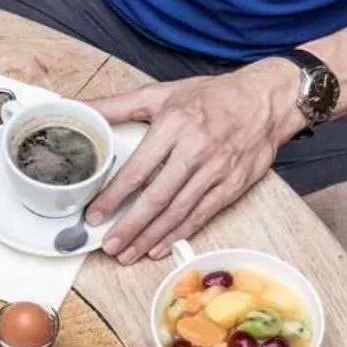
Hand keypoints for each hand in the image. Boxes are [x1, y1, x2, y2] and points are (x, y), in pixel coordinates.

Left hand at [85, 60, 302, 262]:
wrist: (267, 99)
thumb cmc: (211, 96)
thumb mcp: (162, 93)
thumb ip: (118, 106)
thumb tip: (79, 108)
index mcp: (175, 125)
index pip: (137, 169)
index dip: (114, 197)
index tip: (95, 215)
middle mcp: (196, 149)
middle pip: (156, 197)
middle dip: (130, 226)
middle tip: (109, 245)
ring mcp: (217, 169)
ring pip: (178, 212)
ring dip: (150, 237)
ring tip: (128, 253)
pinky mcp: (233, 185)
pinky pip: (201, 215)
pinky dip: (179, 234)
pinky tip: (159, 247)